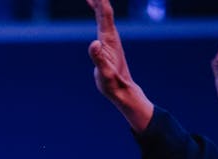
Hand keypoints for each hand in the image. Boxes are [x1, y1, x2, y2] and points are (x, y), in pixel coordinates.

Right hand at [86, 0, 153, 131]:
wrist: (123, 90)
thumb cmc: (113, 84)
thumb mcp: (104, 73)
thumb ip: (99, 59)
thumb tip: (93, 44)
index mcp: (109, 39)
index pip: (104, 13)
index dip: (99, 0)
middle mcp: (111, 35)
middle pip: (104, 10)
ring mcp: (110, 39)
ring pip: (104, 14)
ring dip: (98, 2)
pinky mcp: (108, 43)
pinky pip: (102, 22)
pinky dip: (97, 12)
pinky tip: (94, 10)